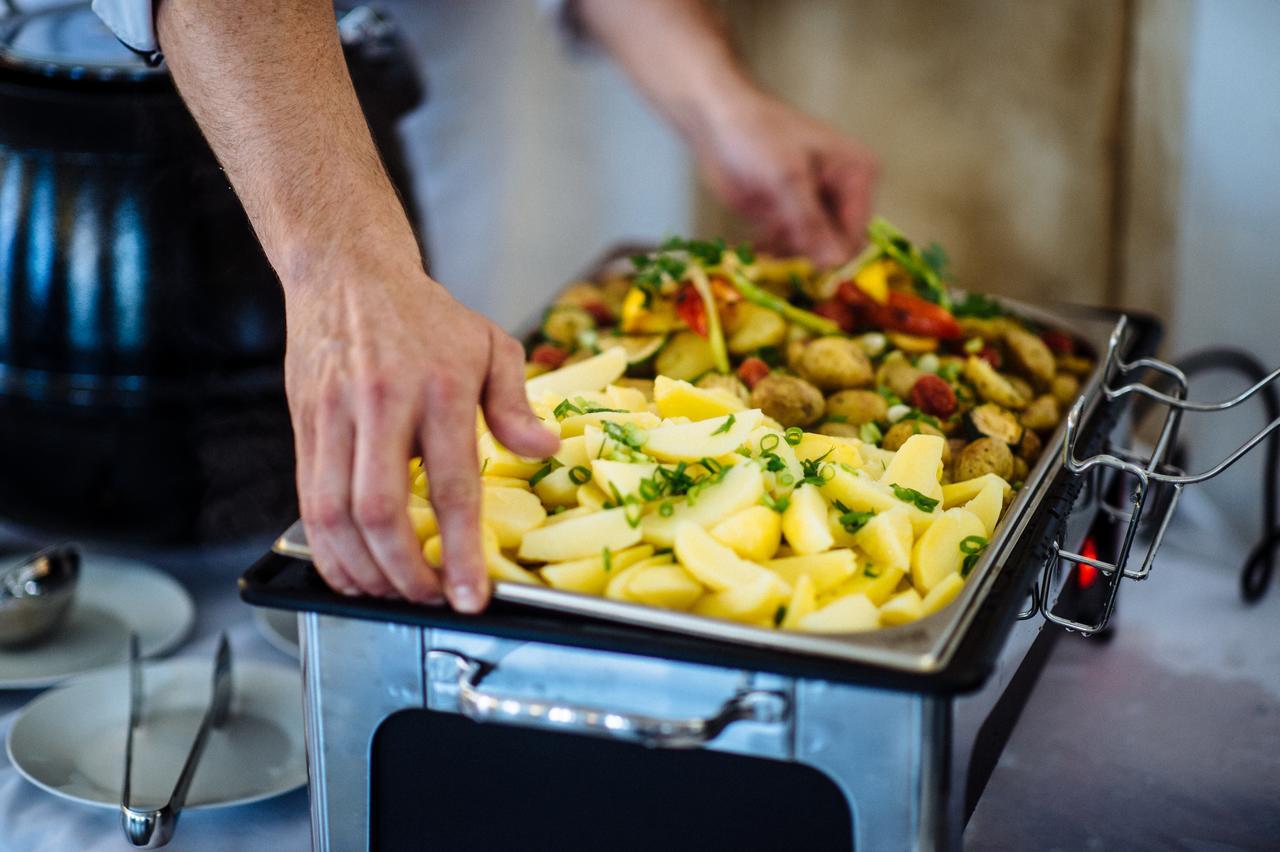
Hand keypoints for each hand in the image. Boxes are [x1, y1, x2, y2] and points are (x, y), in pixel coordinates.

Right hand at [284, 261, 559, 611]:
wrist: (346, 272)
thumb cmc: (425, 315)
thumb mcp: (490, 345)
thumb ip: (516, 403)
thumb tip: (545, 451)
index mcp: (440, 388)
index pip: (450, 485)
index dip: (460, 550)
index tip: (471, 595)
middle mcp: (382, 405)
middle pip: (381, 512)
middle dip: (405, 573)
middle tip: (431, 600)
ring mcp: (335, 418)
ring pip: (335, 515)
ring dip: (362, 570)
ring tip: (393, 595)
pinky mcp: (304, 426)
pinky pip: (308, 502)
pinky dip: (328, 550)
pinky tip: (352, 571)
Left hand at [694, 93, 878, 266]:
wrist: (713, 119)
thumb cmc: (756, 133)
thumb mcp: (787, 177)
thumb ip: (811, 221)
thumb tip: (835, 262)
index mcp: (857, 175)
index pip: (855, 233)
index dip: (834, 259)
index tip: (807, 278)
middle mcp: (842, 193)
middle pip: (834, 246)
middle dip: (809, 262)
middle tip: (779, 271)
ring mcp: (814, 207)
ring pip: (810, 252)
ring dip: (787, 262)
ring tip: (763, 260)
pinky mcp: (788, 216)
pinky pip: (788, 248)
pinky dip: (773, 256)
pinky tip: (755, 255)